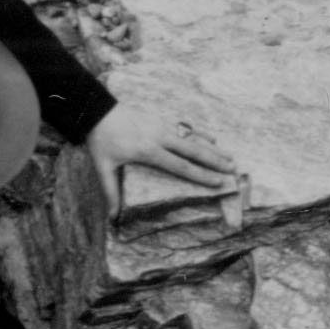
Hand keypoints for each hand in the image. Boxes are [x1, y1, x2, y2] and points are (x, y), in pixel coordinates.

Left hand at [84, 105, 240, 217]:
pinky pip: (186, 129)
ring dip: (213, 148)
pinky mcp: (161, 119)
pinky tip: (214, 139)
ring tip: (231, 157)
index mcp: (148, 150)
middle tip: (233, 170)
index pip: (180, 166)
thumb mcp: (103, 167)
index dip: (200, 175)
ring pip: (193, 138)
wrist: (97, 110)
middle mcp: (160, 137)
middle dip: (215, 161)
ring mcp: (162, 126)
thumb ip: (110, 192)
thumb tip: (112, 218)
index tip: (217, 182)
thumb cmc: (101, 141)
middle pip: (194, 151)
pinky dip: (201, 135)